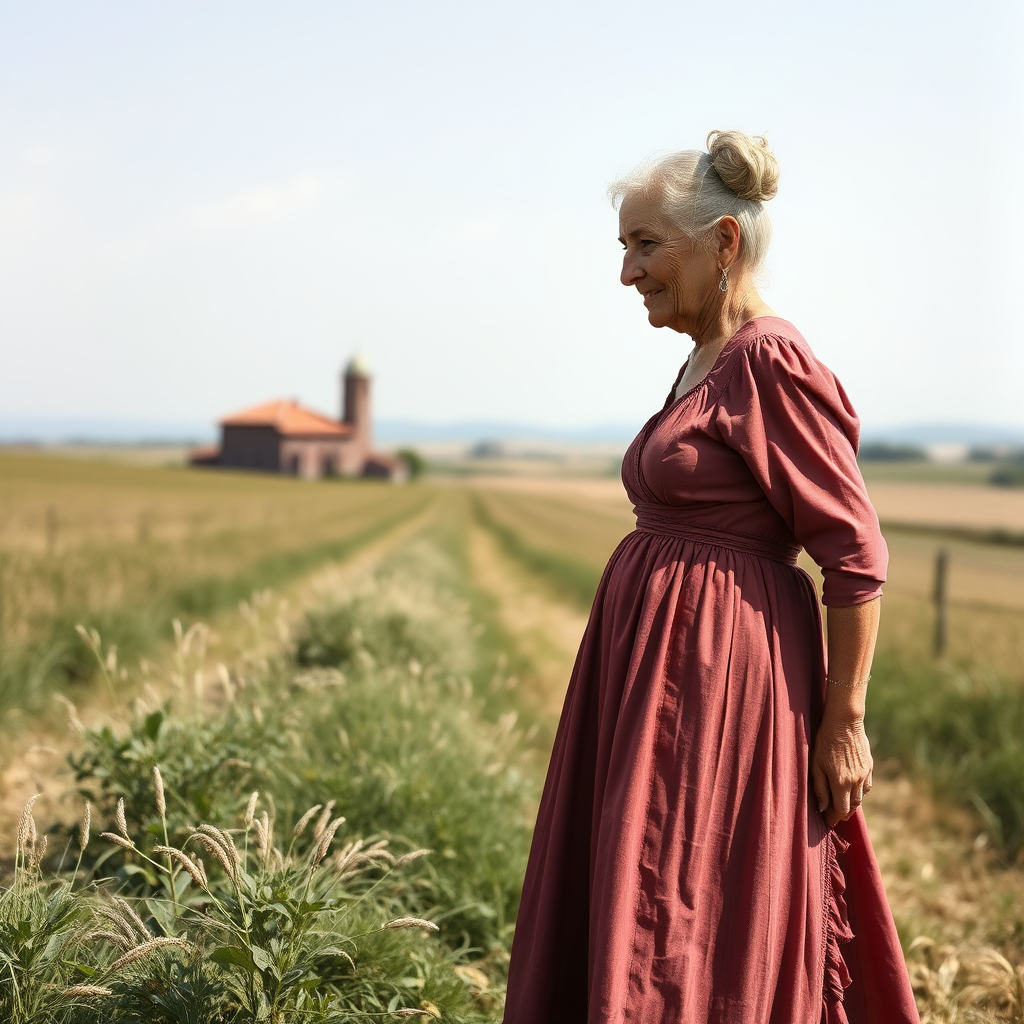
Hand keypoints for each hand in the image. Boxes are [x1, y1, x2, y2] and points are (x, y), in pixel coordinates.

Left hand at [811, 713, 872, 827]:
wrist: (844, 723)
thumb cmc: (825, 742)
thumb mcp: (816, 765)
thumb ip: (820, 788)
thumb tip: (823, 807)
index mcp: (841, 783)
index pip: (841, 810)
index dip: (834, 817)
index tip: (828, 821)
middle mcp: (856, 782)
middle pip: (853, 807)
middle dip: (843, 813)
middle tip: (835, 815)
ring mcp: (865, 774)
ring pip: (861, 797)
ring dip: (852, 803)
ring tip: (843, 804)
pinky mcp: (869, 766)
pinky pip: (866, 786)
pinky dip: (860, 792)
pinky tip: (852, 790)